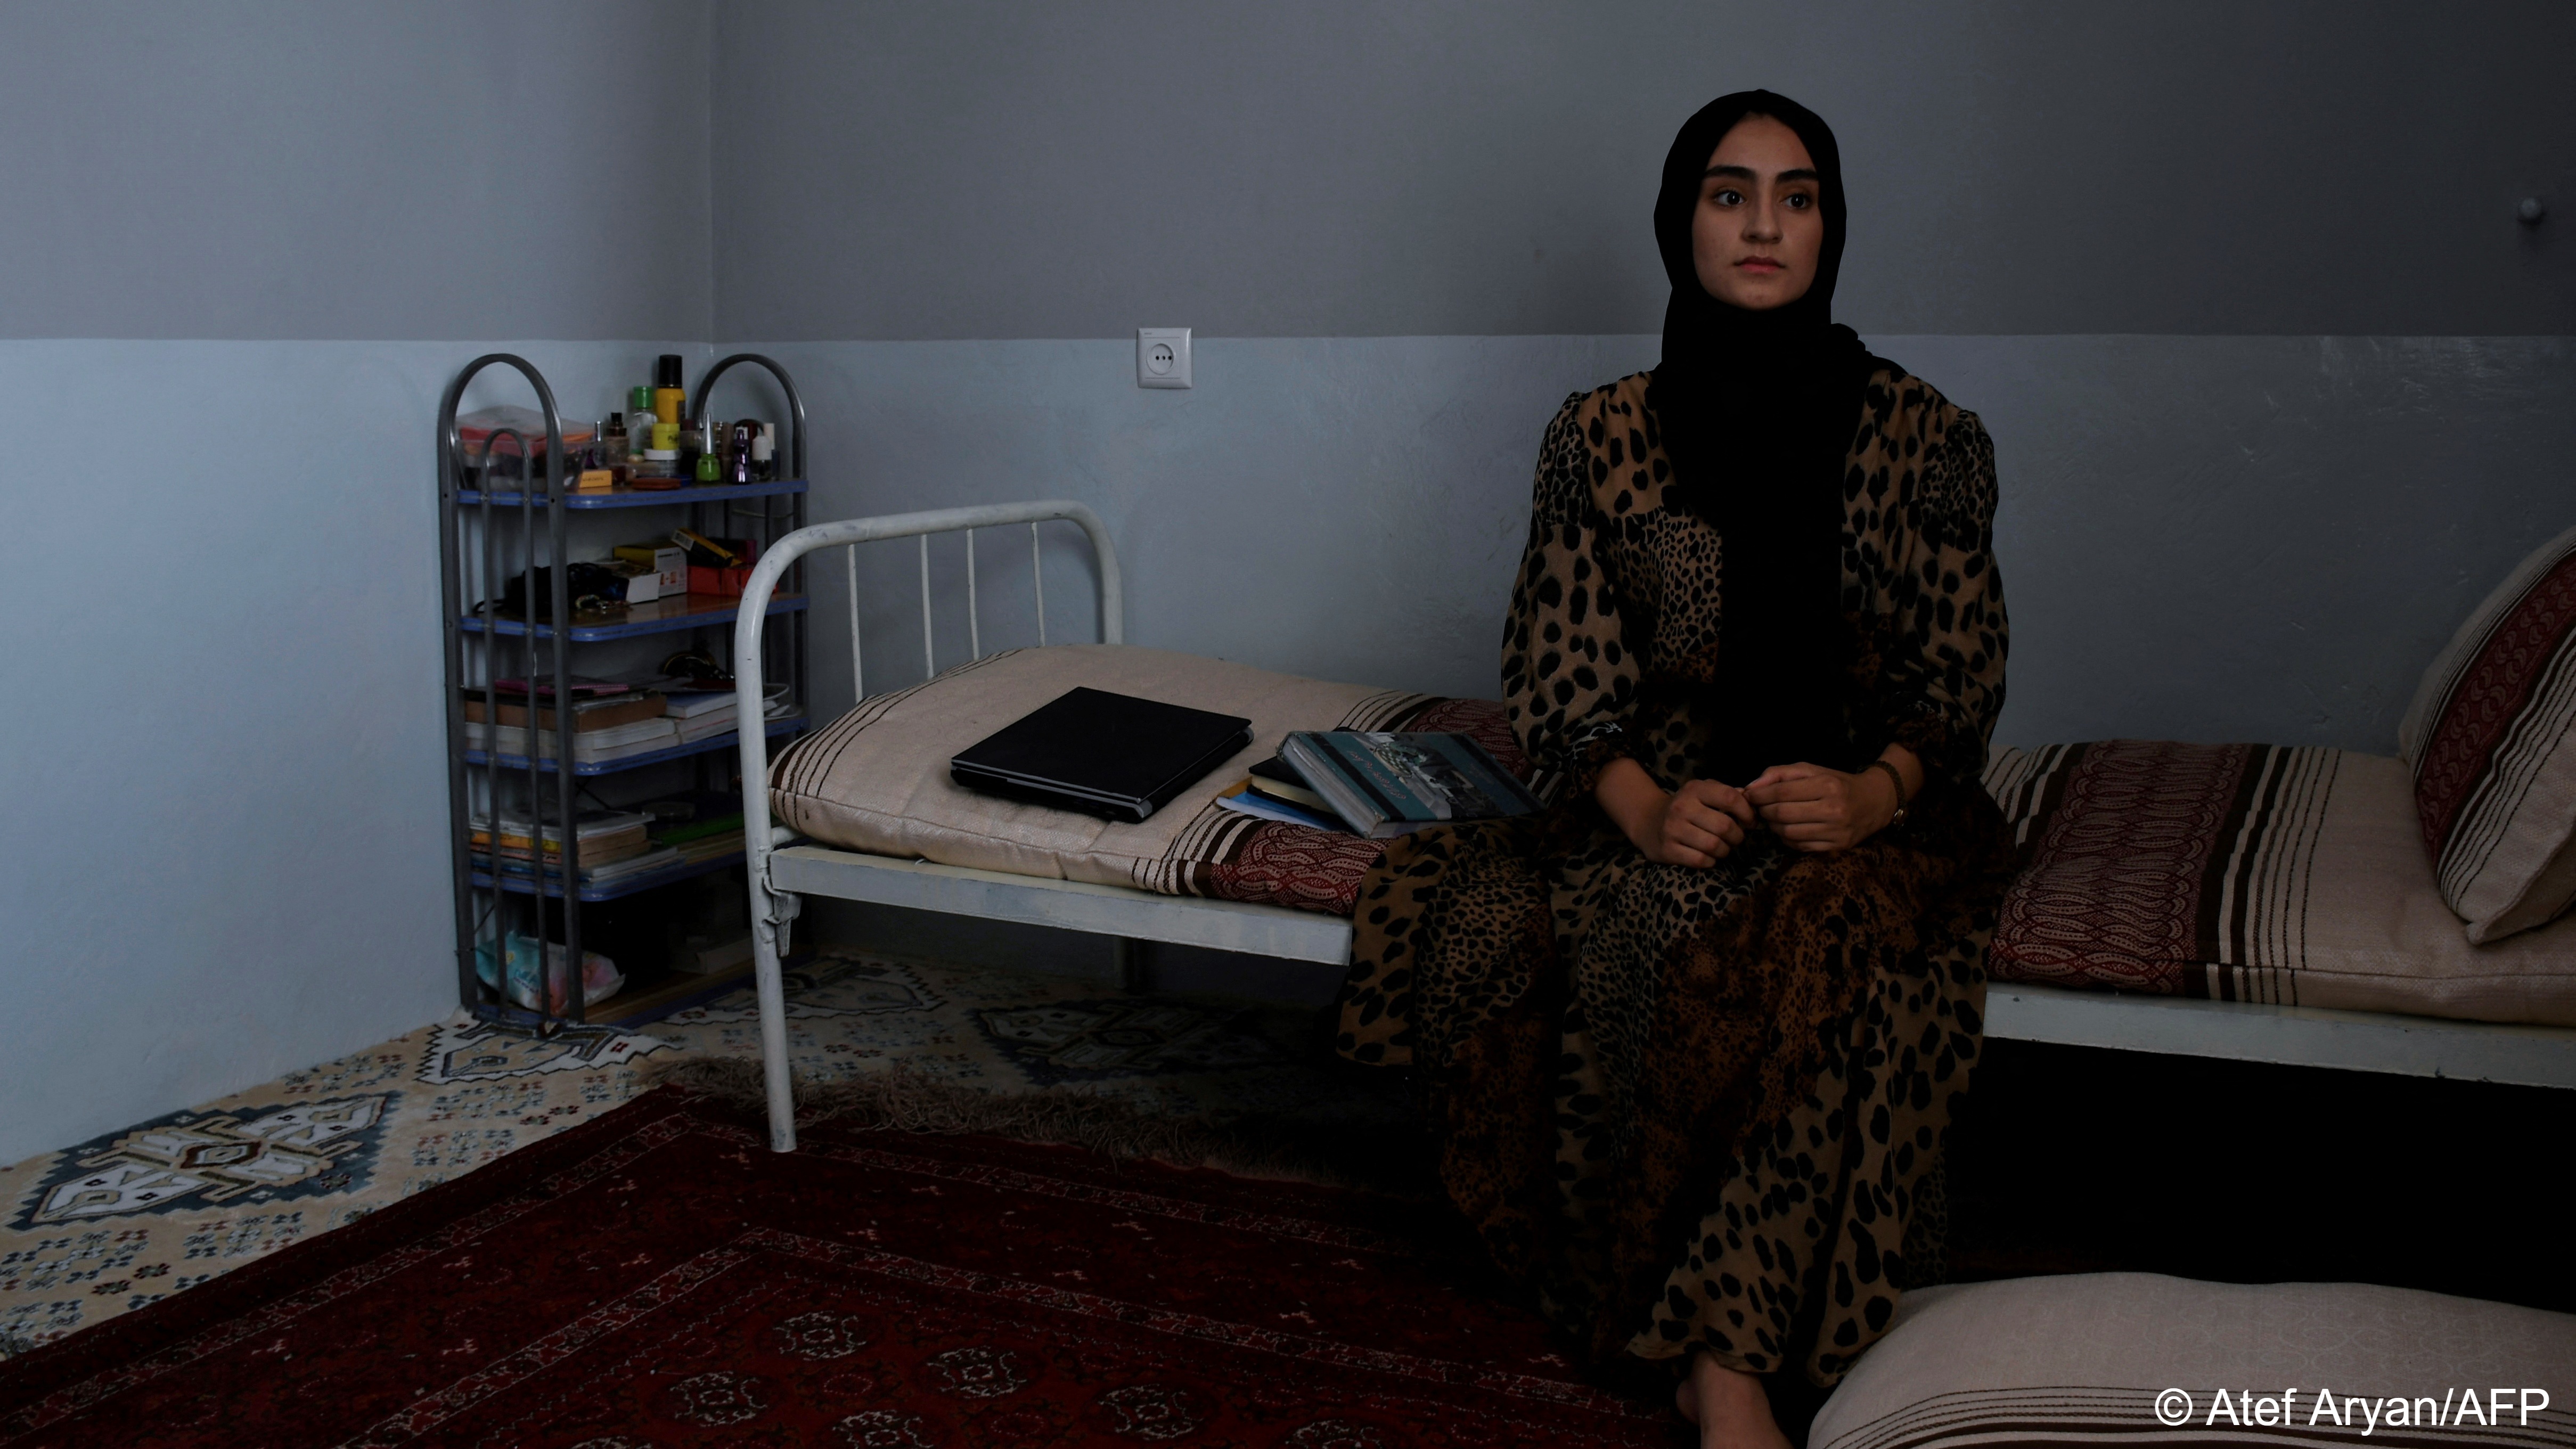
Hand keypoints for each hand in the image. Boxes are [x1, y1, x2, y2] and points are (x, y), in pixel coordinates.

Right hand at [1597, 759, 1755, 867]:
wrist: (1649, 821)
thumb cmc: (1687, 807)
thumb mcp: (1703, 792)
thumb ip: (1728, 793)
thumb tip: (1754, 801)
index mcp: (1694, 789)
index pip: (1730, 798)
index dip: (1746, 812)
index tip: (1749, 821)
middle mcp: (1682, 807)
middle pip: (1725, 826)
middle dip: (1738, 836)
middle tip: (1736, 838)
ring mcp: (1673, 829)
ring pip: (1714, 845)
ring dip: (1725, 850)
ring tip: (1722, 847)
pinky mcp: (1667, 849)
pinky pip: (1701, 860)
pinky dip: (1710, 861)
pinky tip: (1708, 856)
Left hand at [1743, 761, 1896, 852]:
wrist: (1874, 802)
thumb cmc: (1837, 782)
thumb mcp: (1811, 770)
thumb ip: (1780, 774)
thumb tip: (1751, 787)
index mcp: (1827, 785)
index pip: (1781, 792)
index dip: (1759, 795)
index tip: (1750, 795)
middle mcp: (1833, 809)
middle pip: (1782, 814)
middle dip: (1764, 811)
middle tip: (1760, 808)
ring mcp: (1836, 831)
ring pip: (1788, 833)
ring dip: (1773, 826)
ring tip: (1774, 818)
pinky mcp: (1837, 846)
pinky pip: (1800, 846)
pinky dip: (1787, 838)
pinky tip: (1789, 828)